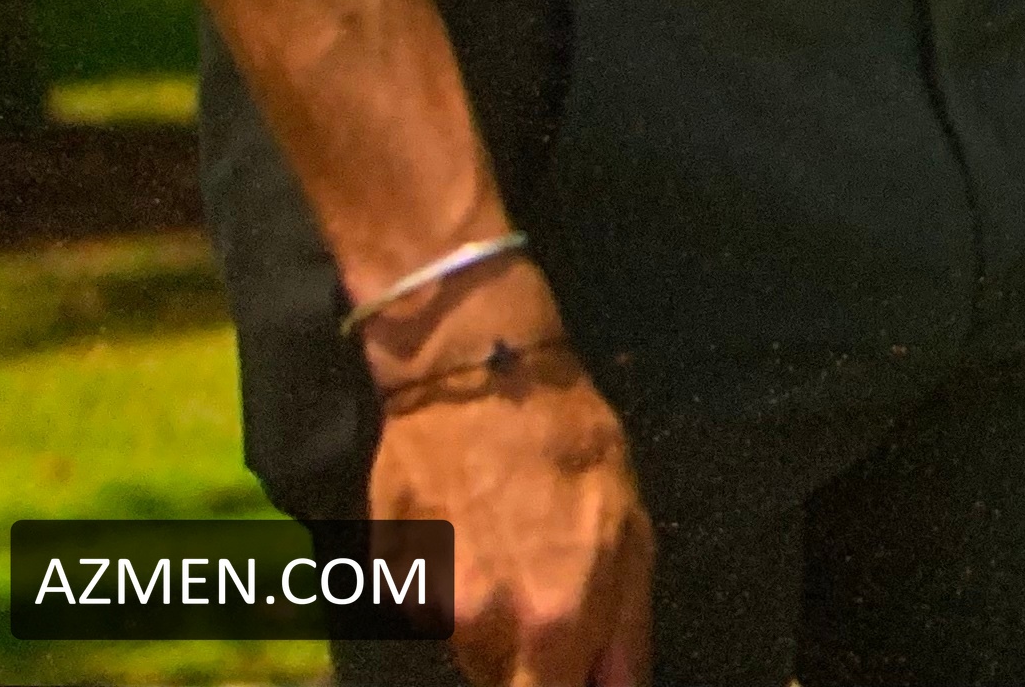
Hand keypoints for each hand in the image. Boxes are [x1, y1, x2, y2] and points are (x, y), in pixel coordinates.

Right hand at [363, 266, 651, 686]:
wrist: (476, 370)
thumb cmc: (568, 437)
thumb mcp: (630, 523)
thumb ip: (625, 626)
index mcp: (553, 623)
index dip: (569, 686)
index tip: (576, 663)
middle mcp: (485, 632)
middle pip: (507, 685)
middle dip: (535, 663)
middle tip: (549, 593)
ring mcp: (432, 608)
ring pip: (473, 650)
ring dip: (496, 625)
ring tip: (512, 545)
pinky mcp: (394, 580)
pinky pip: (437, 608)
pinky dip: (457, 588)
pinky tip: (473, 529)